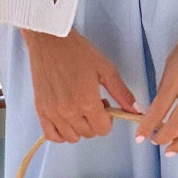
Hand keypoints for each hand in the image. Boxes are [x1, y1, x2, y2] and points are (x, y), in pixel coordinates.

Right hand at [21, 28, 139, 142]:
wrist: (50, 40)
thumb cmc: (77, 51)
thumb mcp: (106, 69)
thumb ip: (122, 93)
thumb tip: (136, 110)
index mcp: (87, 102)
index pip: (103, 130)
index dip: (108, 120)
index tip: (104, 105)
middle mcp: (69, 111)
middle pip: (89, 133)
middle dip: (95, 121)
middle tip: (92, 102)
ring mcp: (53, 112)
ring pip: (72, 137)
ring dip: (79, 127)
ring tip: (78, 108)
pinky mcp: (41, 110)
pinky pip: (51, 136)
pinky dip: (60, 134)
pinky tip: (66, 121)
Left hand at [136, 0, 177, 157]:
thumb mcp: (172, 60)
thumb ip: (166, 85)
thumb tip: (161, 107)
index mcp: (177, 78)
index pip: (159, 110)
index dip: (147, 127)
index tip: (139, 137)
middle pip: (176, 124)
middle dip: (162, 138)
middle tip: (154, 141)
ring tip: (171, 151)